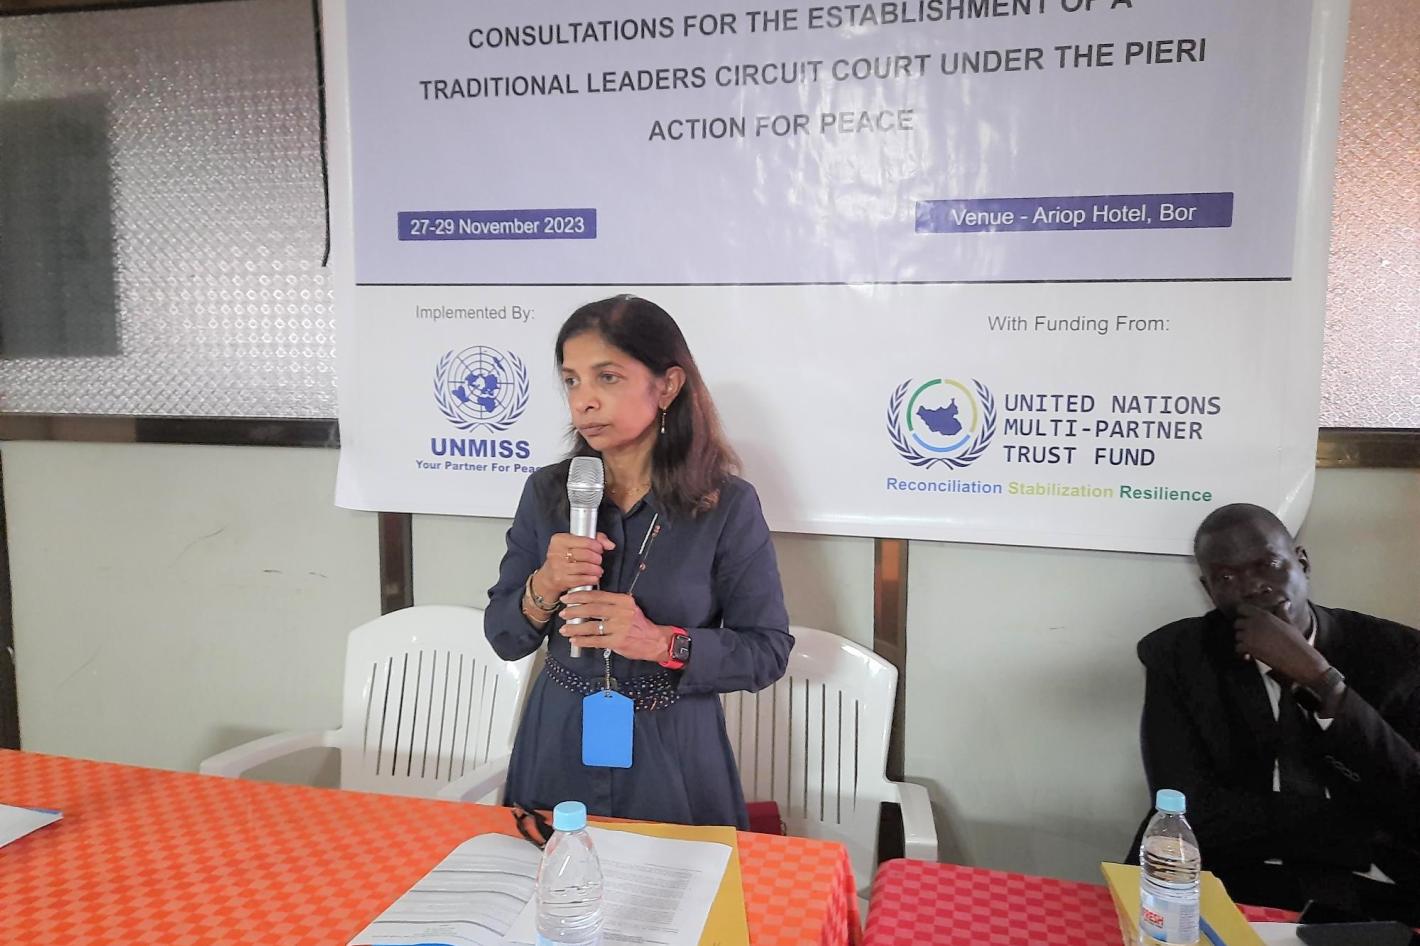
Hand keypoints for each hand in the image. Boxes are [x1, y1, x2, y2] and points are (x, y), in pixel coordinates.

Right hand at [533, 532, 615, 600]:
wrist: (549, 576)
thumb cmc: (565, 557)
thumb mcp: (576, 543)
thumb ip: (595, 539)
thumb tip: (610, 544)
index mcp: (559, 540)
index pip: (584, 541)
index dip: (596, 546)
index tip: (600, 549)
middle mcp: (556, 552)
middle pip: (585, 554)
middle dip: (596, 558)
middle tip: (598, 560)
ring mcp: (557, 567)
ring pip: (584, 567)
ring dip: (595, 569)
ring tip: (598, 570)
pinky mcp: (560, 580)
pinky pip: (581, 579)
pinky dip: (591, 579)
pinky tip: (594, 577)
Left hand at [558, 590, 673, 662]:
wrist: (653, 641)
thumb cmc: (638, 624)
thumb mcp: (628, 608)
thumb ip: (612, 604)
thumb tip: (587, 602)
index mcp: (623, 601)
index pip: (597, 596)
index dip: (580, 596)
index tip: (567, 597)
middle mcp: (621, 612)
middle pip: (592, 609)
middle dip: (574, 610)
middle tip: (563, 613)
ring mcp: (620, 627)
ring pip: (592, 626)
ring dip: (575, 628)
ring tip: (565, 629)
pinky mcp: (618, 641)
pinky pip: (596, 640)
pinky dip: (583, 640)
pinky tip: (574, 640)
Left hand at [1234, 602, 1327, 685]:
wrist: (1299, 659)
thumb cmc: (1296, 642)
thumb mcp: (1289, 624)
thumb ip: (1282, 613)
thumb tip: (1284, 603)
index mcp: (1263, 615)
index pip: (1242, 608)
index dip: (1243, 614)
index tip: (1246, 620)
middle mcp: (1254, 622)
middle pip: (1237, 622)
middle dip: (1242, 629)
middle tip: (1251, 636)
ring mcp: (1250, 634)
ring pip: (1237, 636)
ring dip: (1242, 641)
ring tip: (1253, 646)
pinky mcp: (1248, 647)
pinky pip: (1237, 648)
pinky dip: (1242, 653)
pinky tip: (1250, 656)